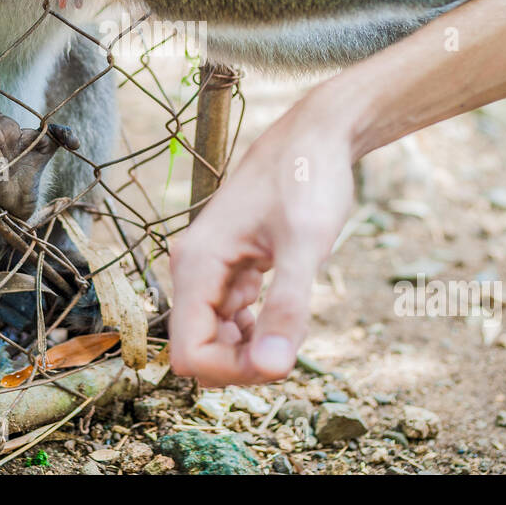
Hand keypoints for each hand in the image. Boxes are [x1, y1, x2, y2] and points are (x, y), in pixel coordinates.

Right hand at [169, 90, 355, 384]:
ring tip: (293, 321)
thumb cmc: (308, 178)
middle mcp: (192, 267)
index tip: (280, 357)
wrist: (316, 133)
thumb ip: (287, 307)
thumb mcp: (307, 244)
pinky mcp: (228, 265)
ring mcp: (209, 267)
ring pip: (215, 336)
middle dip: (243, 362)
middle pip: (199, 349)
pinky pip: (231, 316)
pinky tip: (287, 307)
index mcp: (196, 264)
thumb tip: (271, 368)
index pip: (189, 353)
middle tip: (292, 341)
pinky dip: (258, 325)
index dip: (232, 371)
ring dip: (252, 346)